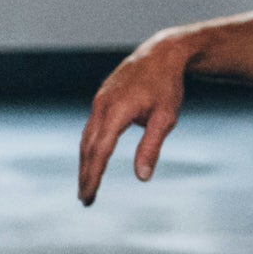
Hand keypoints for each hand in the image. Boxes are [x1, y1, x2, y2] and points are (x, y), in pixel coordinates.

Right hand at [78, 33, 194, 205]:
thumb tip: (143, 178)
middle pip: (88, 147)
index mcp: (117, 111)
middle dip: (86, 175)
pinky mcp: (102, 98)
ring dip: (85, 162)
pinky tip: (93, 158)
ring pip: (87, 137)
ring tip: (87, 184)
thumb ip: (151, 147)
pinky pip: (91, 127)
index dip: (94, 176)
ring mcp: (100, 100)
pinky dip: (89, 146)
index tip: (90, 197)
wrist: (161, 54)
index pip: (100, 151)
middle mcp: (102, 105)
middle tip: (86, 199)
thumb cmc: (166, 87)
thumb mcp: (166, 118)